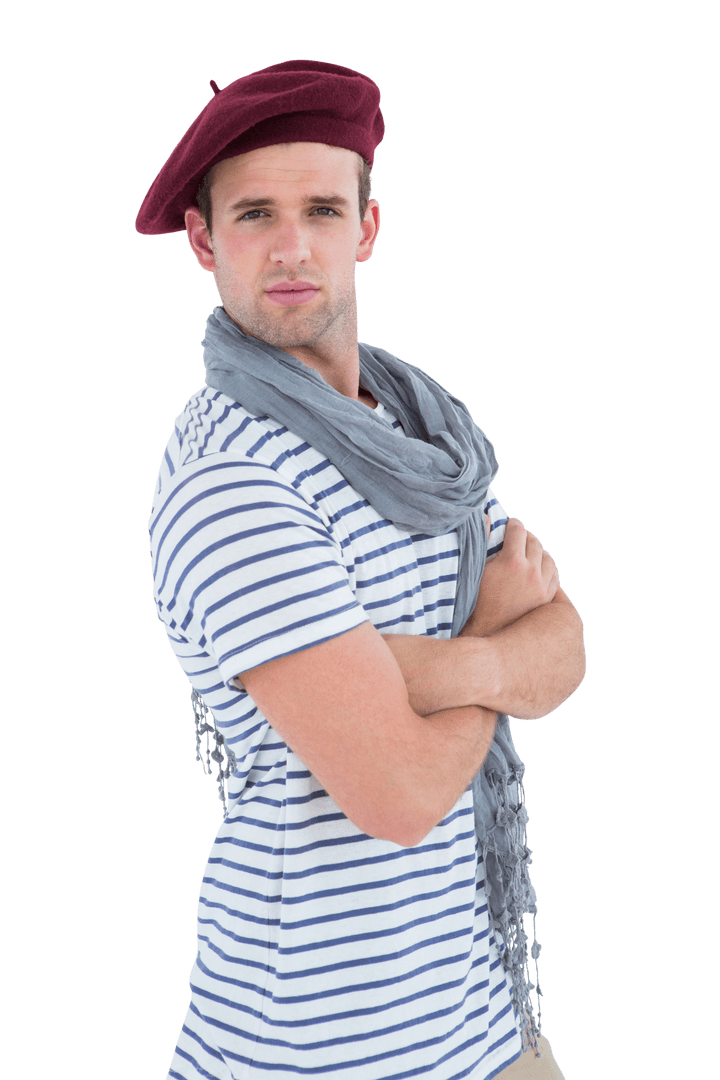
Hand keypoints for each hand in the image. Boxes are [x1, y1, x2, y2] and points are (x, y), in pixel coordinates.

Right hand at [461, 517, 559, 637]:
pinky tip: (539, 570)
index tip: (510, 524)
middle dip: (525, 537)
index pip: (517, 531)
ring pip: (547, 558)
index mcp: (512, 561)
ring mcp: (541, 586)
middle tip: (518, 538)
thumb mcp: (476, 570)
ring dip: (538, 552)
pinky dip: (548, 569)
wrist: (487, 632)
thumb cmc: (476, 600)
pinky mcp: (546, 598)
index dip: (513, 525)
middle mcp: (530, 571)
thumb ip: (482, 541)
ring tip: (529, 554)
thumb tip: (486, 518)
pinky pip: (555, 576)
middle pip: (534, 542)